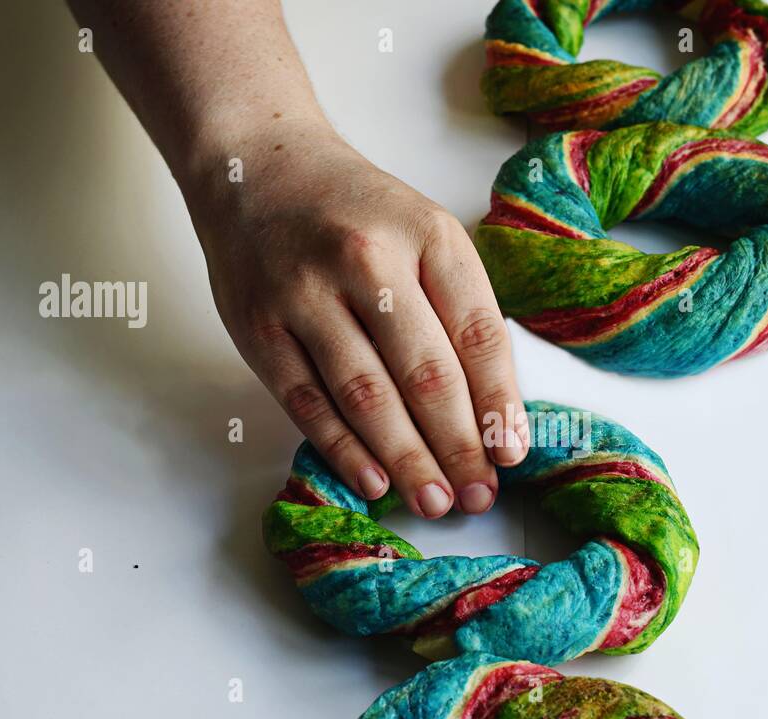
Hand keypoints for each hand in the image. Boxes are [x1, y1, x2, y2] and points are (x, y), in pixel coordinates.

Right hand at [185, 116, 528, 517]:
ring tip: (436, 501)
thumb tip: (491, 413)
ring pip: (367, 395)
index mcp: (428, 235)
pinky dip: (344, 449)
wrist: (256, 167)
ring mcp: (306, 294)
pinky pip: (308, 401)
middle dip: (459, 446)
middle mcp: (368, 261)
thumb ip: (456, 308)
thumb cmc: (356, 213)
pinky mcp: (258, 327)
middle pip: (426, 373)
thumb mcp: (425, 233)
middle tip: (478, 496)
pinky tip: (375, 484)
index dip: (498, 403)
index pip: (477, 334)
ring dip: (407, 459)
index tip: (511, 453)